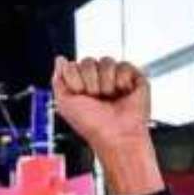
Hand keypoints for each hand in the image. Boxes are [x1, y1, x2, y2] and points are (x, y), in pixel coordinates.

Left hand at [52, 56, 162, 194]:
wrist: (115, 134)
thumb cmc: (91, 124)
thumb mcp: (64, 103)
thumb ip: (58, 80)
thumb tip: (60, 59)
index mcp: (81, 84)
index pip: (72, 65)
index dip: (74, 80)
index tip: (80, 96)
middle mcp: (98, 79)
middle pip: (88, 61)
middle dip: (89, 82)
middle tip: (96, 98)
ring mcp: (116, 77)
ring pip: (106, 61)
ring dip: (105, 83)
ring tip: (110, 97)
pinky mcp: (134, 77)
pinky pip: (124, 65)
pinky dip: (122, 81)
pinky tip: (123, 93)